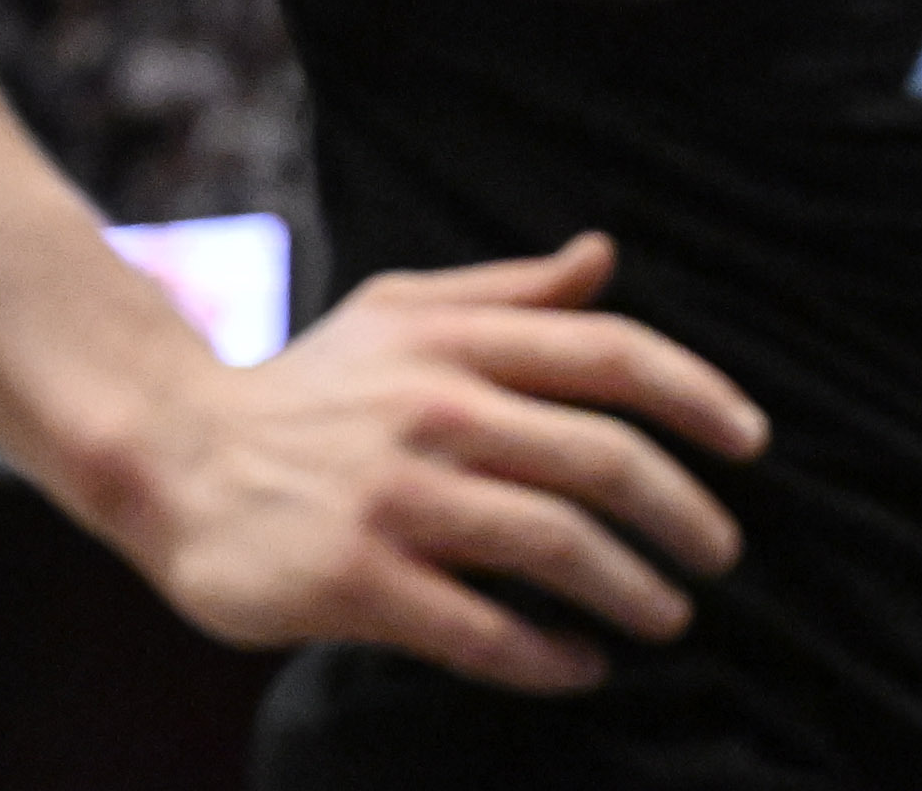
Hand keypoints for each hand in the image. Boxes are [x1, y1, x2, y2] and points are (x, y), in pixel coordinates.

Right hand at [90, 232, 760, 695]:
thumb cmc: (303, 389)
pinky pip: (484, 630)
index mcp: (451, 337)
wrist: (170, 454)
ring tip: (669, 618)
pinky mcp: (357, 580)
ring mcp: (395, 497)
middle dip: (683, 513)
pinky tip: (581, 666)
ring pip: (557, 547)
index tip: (751, 442)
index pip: (607, 353)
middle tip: (719, 553)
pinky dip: (550, 657)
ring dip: (634, 590)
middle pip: (602, 458)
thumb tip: (604, 255)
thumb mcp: (398, 311)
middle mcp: (432, 408)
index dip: (696, 395)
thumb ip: (507, 293)